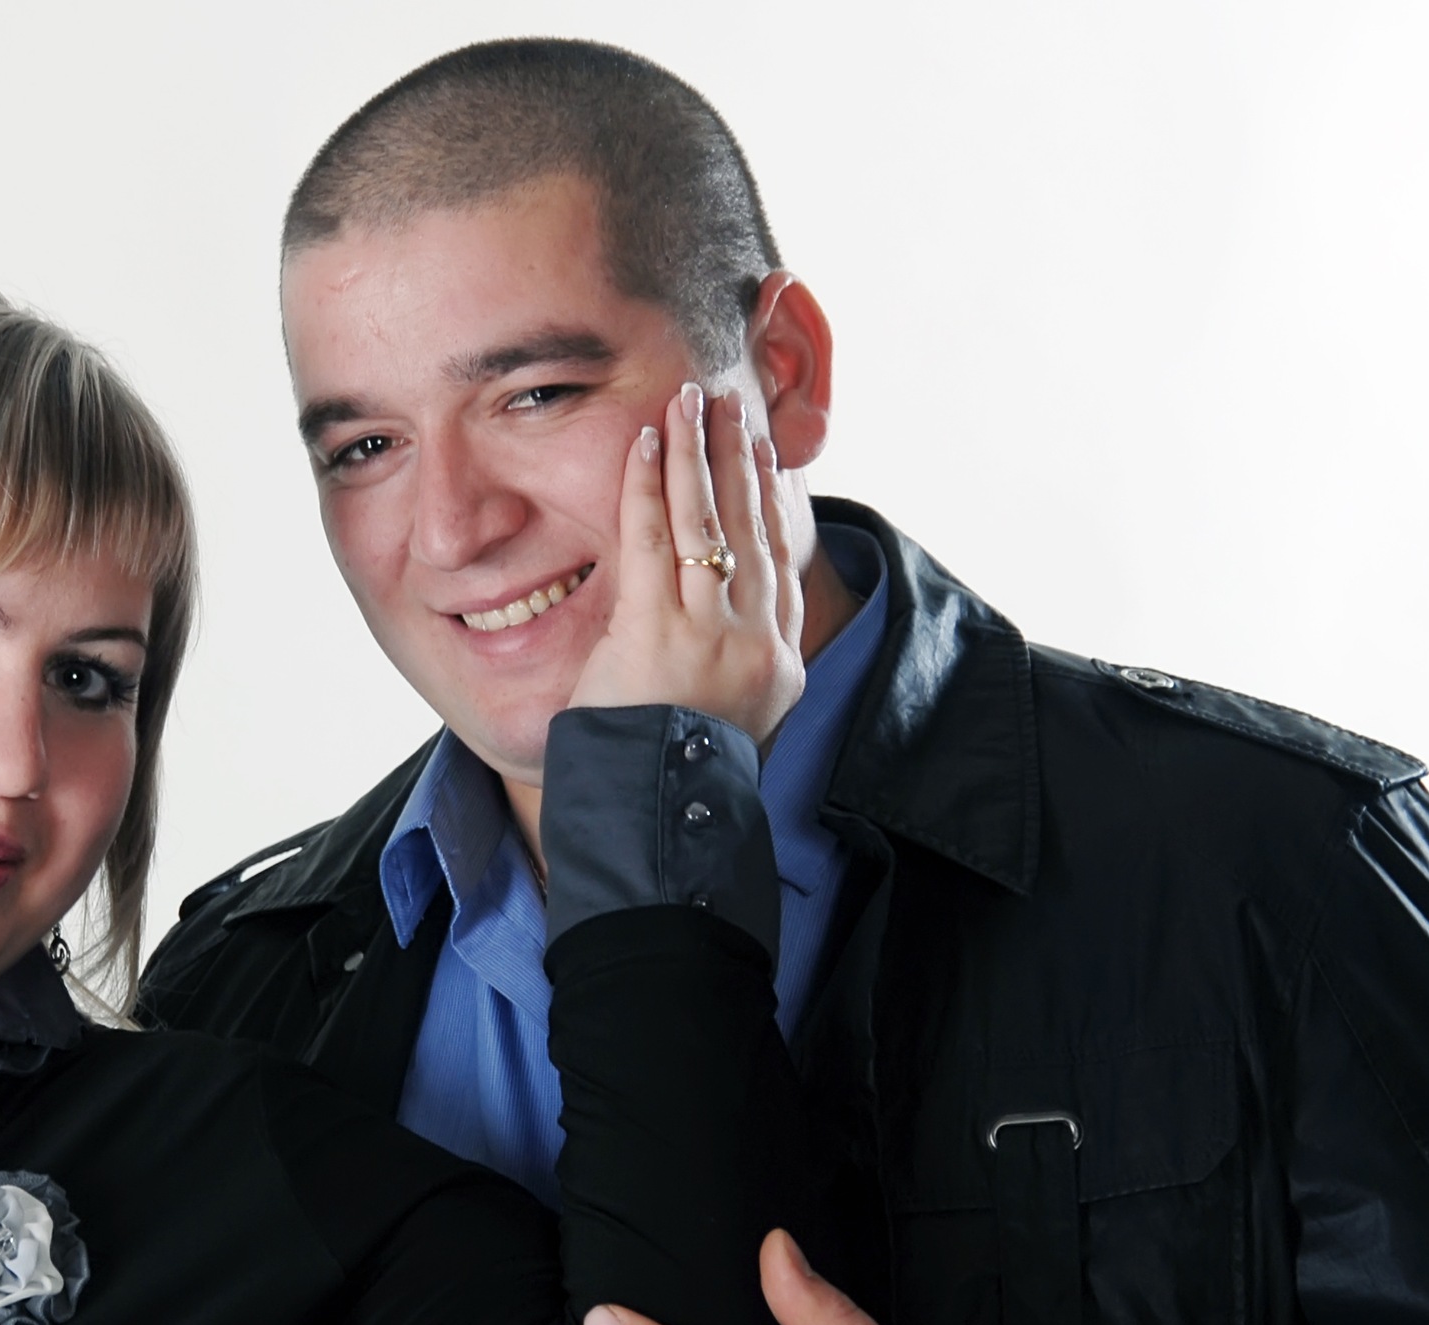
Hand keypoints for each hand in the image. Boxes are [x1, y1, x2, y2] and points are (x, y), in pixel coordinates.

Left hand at [569, 383, 806, 745]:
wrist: (660, 819)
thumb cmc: (676, 773)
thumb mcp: (731, 717)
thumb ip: (735, 662)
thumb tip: (724, 620)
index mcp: (779, 662)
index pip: (779, 561)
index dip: (768, 500)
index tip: (762, 453)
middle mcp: (756, 642)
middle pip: (750, 528)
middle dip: (738, 458)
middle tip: (730, 404)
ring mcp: (709, 635)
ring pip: (707, 521)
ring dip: (698, 452)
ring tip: (689, 402)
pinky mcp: (657, 633)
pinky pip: (654, 539)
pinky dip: (652, 486)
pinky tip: (648, 444)